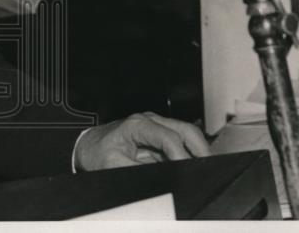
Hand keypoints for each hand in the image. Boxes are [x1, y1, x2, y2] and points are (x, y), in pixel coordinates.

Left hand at [73, 112, 210, 170]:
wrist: (88, 146)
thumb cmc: (98, 152)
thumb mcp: (113, 165)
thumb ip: (136, 170)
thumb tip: (160, 176)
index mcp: (138, 124)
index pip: (169, 137)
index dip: (181, 154)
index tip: (187, 171)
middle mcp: (150, 121)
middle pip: (185, 129)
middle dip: (201, 149)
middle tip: (210, 168)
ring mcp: (157, 126)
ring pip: (187, 134)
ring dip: (199, 150)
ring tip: (206, 168)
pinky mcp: (160, 136)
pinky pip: (181, 142)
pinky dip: (192, 153)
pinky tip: (195, 166)